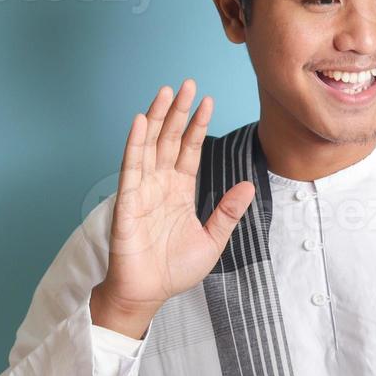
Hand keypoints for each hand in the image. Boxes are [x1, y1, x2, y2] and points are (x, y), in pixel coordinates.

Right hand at [89, 80, 254, 338]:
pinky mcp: (128, 201)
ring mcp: (143, 190)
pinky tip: (141, 121)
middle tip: (187, 83)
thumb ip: (228, 212)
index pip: (190, 150)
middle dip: (179, 111)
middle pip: (170, 139)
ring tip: (166, 91)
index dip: (197, 125)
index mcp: (179, 191)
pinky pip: (131, 166)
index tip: (207, 101)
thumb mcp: (213, 240)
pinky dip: (135, 143)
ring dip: (157, 117)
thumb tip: (248, 187)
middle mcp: (160, 184)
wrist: (149, 293)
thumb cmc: (175, 269)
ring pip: (150, 145)